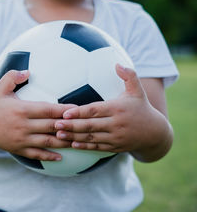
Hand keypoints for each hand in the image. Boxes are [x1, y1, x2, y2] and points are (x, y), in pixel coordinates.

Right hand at [0, 70, 74, 160]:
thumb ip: (12, 77)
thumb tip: (27, 71)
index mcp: (21, 109)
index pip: (47, 109)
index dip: (64, 110)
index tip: (78, 109)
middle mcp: (23, 125)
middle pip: (51, 126)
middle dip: (69, 126)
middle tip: (84, 125)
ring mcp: (21, 139)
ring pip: (48, 141)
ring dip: (64, 141)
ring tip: (78, 140)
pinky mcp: (19, 149)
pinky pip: (37, 154)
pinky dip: (50, 155)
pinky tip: (62, 156)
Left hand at [54, 64, 171, 161]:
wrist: (155, 134)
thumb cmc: (142, 108)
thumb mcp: (138, 91)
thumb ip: (129, 76)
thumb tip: (118, 63)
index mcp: (118, 109)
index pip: (95, 110)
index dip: (79, 112)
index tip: (65, 113)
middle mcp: (116, 124)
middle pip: (90, 125)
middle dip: (71, 126)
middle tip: (55, 124)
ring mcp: (116, 137)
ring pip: (91, 137)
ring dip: (73, 137)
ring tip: (58, 135)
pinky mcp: (115, 147)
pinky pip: (97, 147)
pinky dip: (84, 146)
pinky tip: (72, 144)